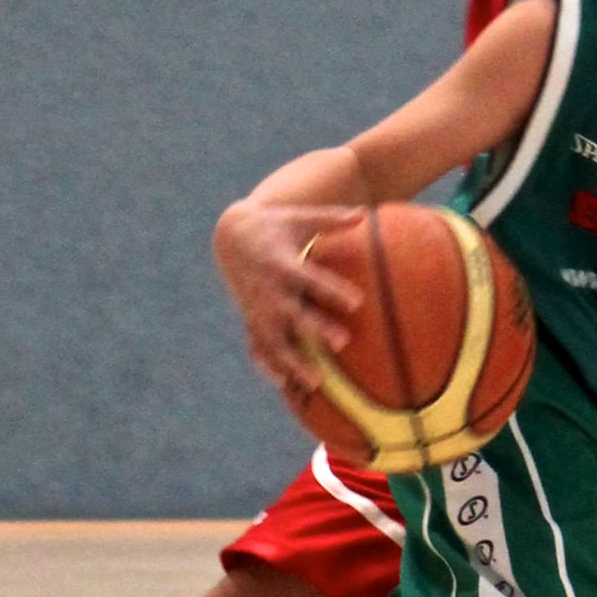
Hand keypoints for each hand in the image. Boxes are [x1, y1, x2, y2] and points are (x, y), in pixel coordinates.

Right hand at [213, 201, 364, 391]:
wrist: (232, 236)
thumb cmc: (276, 225)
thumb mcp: (300, 218)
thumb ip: (331, 219)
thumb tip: (365, 212)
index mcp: (281, 263)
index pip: (309, 279)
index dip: (331, 290)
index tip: (357, 302)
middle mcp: (268, 289)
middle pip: (293, 313)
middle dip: (315, 328)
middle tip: (343, 342)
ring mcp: (257, 308)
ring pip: (275, 339)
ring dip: (293, 361)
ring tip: (316, 381)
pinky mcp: (251, 319)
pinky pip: (258, 346)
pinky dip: (268, 365)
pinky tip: (284, 384)